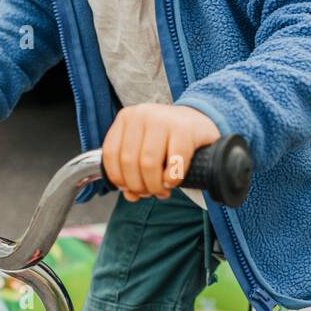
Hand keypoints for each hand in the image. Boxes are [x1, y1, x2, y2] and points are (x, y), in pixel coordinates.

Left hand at [101, 103, 220, 200]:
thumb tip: (130, 195)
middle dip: (139, 186)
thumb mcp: (144, 147)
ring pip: (149, 164)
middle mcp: (142, 114)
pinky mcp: (185, 129)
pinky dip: (172, 179)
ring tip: (162, 191)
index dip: (118, 178)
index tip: (129, 189)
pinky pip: (174, 163)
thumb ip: (132, 170)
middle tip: (150, 193)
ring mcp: (164, 119)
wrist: (198, 122)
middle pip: (129, 161)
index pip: (111, 154)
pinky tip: (173, 182)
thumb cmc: (167, 139)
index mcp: (127, 117)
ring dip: (154, 185)